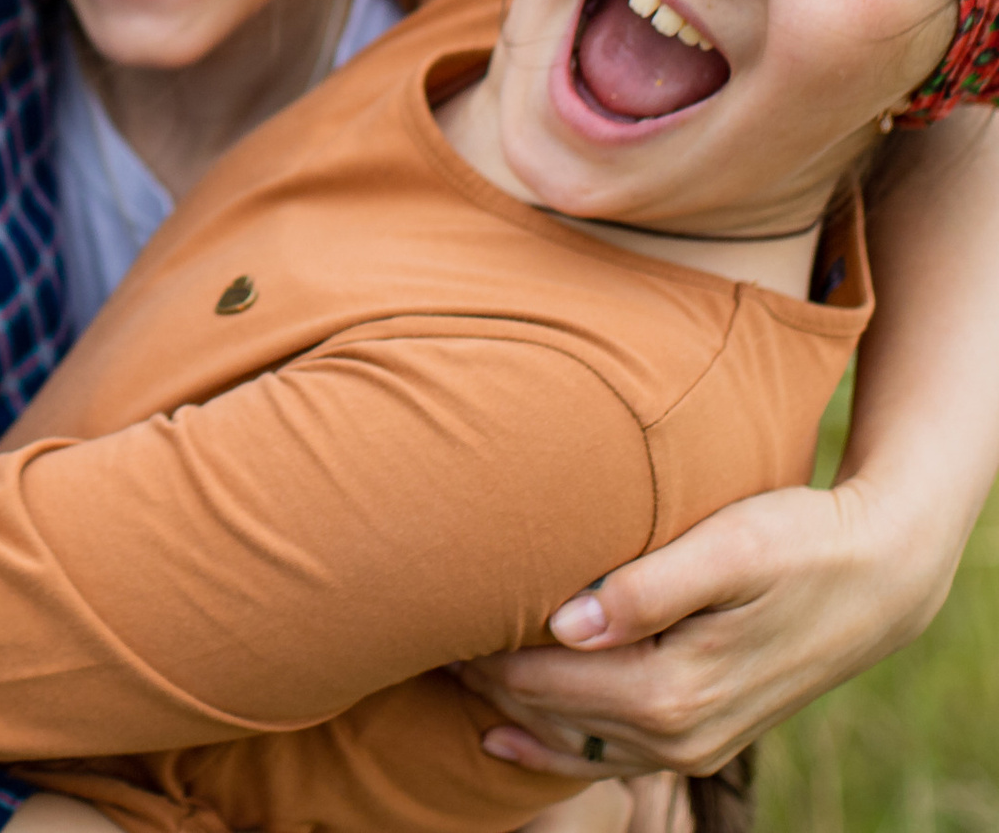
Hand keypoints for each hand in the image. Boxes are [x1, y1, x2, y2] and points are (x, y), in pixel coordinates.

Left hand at [461, 477, 929, 778]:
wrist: (877, 575)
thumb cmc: (797, 539)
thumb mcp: (728, 548)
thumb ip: (645, 588)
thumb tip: (565, 623)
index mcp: (675, 688)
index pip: (547, 682)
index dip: (483, 654)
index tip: (430, 613)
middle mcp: (680, 734)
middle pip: (550, 716)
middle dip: (483, 680)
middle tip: (419, 632)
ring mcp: (694, 744)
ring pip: (575, 745)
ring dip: (510, 714)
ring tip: (445, 668)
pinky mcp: (704, 735)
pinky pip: (610, 758)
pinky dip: (554, 749)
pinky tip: (506, 735)